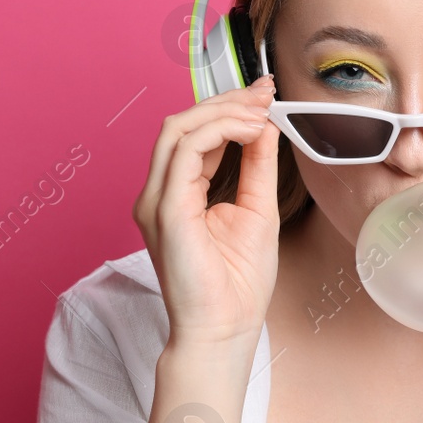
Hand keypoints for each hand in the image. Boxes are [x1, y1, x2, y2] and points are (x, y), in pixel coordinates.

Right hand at [132, 75, 280, 344]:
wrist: (224, 329)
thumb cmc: (237, 284)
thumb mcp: (257, 209)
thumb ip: (256, 165)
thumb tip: (263, 124)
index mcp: (178, 193)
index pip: (196, 134)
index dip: (229, 107)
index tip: (265, 94)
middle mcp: (160, 192)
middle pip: (182, 123)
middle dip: (226, 101)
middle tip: (265, 93)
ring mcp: (157, 199)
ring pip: (177, 129)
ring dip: (223, 111)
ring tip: (260, 113)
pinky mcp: (164, 209)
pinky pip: (182, 152)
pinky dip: (217, 131)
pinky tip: (249, 131)